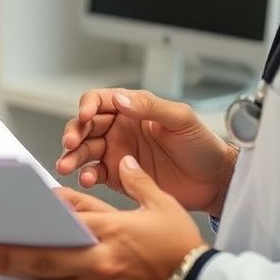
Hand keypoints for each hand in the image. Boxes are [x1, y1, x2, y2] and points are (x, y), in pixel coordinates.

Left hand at [0, 156, 205, 279]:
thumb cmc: (182, 245)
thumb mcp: (161, 207)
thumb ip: (136, 183)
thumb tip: (120, 159)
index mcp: (111, 234)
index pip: (63, 225)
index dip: (31, 223)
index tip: (2, 220)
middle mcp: (100, 266)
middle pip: (44, 264)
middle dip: (6, 260)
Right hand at [56, 88, 235, 215]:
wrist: (213, 180)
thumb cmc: (201, 144)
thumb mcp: (180, 119)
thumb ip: (150, 107)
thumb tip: (121, 99)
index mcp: (132, 109)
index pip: (100, 101)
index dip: (88, 106)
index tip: (86, 116)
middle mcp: (120, 129)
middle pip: (85, 126)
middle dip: (73, 133)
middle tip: (69, 144)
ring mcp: (118, 152)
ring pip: (85, 151)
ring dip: (73, 157)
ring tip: (67, 166)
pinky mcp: (119, 176)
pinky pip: (96, 174)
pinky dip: (87, 176)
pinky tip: (88, 179)